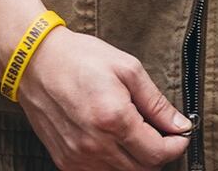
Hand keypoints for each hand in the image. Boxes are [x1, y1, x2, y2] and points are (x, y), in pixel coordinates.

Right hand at [0, 0, 190, 170]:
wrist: (36, 62)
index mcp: (113, 118)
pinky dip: (115, 164)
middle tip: (163, 133)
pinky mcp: (65, 162)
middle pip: (143, 169)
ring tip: (140, 134)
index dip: (176, 146)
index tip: (181, 134)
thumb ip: (155, 101)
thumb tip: (179, 124)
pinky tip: (117, 142)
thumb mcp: (126, 68)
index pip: (157, 153)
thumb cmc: (80, 58)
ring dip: (138, 160)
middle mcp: (95, 145)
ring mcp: (78, 158)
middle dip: (160, 154)